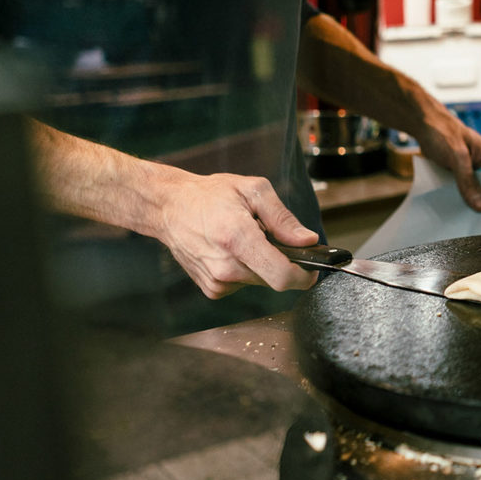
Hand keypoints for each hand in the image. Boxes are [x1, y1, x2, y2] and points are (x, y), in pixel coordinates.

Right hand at [154, 172, 320, 298]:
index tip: (311, 270)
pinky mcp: (211, 289)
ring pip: (260, 282)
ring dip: (262, 265)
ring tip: (245, 240)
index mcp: (238, 239)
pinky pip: (243, 284)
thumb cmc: (209, 195)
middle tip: (269, 238)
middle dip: (281, 262)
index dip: (303, 276)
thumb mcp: (253, 191)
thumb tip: (307, 240)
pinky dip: (246, 269)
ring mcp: (216, 281)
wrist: (169, 207)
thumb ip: (283, 218)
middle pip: (274, 280)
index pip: (281, 276)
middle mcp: (225, 266)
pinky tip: (232, 251)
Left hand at [413, 103, 480, 211]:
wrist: (423, 126)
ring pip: (476, 195)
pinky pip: (462, 193)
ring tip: (469, 225)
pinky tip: (455, 215)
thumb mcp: (457, 156)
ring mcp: (472, 174)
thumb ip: (468, 181)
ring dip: (471, 207)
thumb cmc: (443, 133)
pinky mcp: (459, 178)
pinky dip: (459, 202)